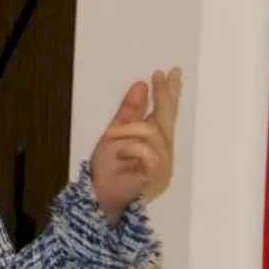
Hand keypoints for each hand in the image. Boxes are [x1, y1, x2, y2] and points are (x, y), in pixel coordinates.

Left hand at [90, 67, 182, 221]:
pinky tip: (119, 153)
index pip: (164, 112)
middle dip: (165, 95)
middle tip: (161, 75)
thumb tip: (140, 85)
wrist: (99, 196)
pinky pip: (149, 152)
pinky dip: (130, 148)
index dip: (168, 93)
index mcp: (153, 141)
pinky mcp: (156, 176)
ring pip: (153, 132)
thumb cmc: (108, 168)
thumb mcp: (114, 134)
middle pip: (166, 118)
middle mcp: (162, 150)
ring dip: (128, 130)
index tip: (169, 72)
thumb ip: (128, 112)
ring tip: (111, 137)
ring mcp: (162, 164)